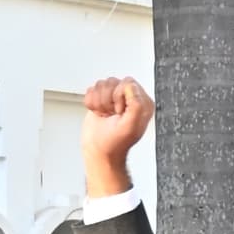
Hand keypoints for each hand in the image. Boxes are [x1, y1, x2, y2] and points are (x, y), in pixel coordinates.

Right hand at [80, 74, 154, 196]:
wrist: (98, 151)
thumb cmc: (114, 143)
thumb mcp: (130, 126)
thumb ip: (136, 105)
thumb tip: (130, 87)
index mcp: (142, 103)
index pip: (128, 83)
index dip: (119, 97)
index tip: (119, 112)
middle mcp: (130, 98)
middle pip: (113, 82)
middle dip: (107, 100)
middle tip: (111, 115)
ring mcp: (115, 98)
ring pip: (102, 84)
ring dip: (99, 103)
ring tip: (105, 116)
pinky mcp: (101, 100)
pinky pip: (92, 90)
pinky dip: (91, 103)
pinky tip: (98, 114)